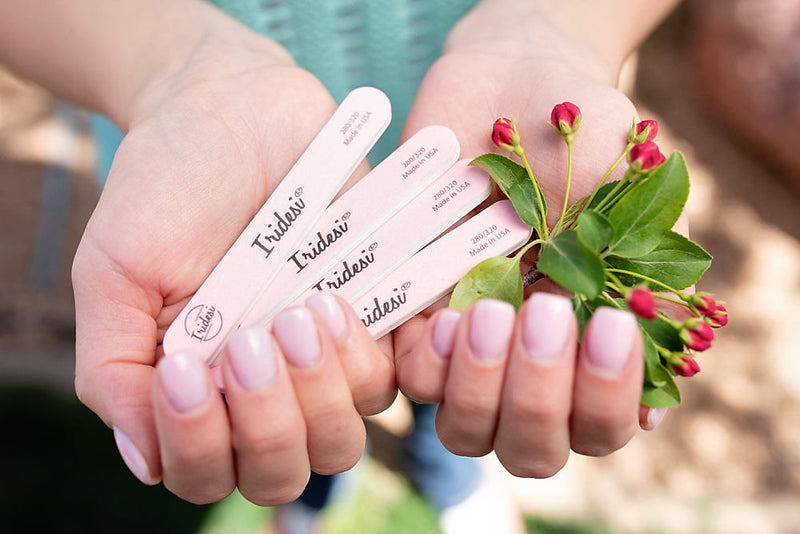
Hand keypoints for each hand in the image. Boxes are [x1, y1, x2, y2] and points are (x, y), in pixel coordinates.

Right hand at [72, 31, 394, 503]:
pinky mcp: (375, 319)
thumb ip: (114, 369)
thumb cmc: (165, 189)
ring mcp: (324, 359)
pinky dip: (372, 354)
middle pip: (285, 470)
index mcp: (199, 392)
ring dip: (322, 387)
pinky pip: (396, 375)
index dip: (201, 446)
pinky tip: (337, 300)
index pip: (206, 471)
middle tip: (250, 338)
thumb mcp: (114, 273)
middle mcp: (266, 389)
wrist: (234, 108)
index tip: (185, 372)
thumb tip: (143, 459)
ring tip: (302, 307)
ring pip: (345, 435)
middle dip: (270, 423)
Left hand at [394, 18, 674, 476]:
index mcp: (589, 352)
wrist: (519, 81)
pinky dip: (424, 359)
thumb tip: (654, 410)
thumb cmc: (590, 137)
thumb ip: (640, 293)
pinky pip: (408, 373)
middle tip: (542, 311)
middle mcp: (528, 368)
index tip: (609, 325)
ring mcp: (469, 349)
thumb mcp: (630, 200)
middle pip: (529, 445)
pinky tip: (439, 316)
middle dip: (537, 396)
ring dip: (478, 386)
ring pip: (465, 427)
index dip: (602, 397)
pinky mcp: (415, 315)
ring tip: (488, 310)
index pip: (600, 424)